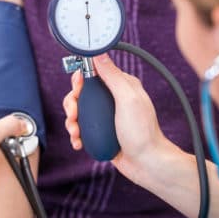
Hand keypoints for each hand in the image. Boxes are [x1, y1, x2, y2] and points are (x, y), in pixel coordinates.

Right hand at [63, 53, 166, 178]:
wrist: (146, 163)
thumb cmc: (141, 132)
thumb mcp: (127, 99)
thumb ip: (112, 76)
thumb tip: (98, 54)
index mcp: (120, 85)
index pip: (93, 73)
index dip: (80, 79)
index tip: (77, 89)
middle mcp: (111, 98)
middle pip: (81, 93)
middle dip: (72, 103)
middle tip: (74, 115)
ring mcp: (104, 115)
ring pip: (79, 110)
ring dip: (71, 121)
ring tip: (75, 132)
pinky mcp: (99, 129)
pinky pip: (82, 126)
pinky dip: (76, 133)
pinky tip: (78, 141)